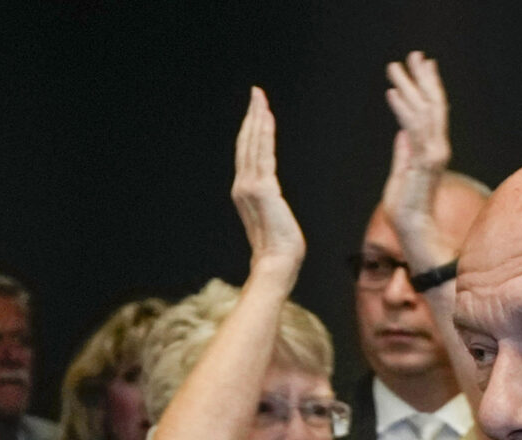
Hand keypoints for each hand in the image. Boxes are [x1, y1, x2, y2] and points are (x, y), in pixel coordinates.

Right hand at [231, 87, 305, 279]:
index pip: (246, 154)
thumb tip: (274, 200)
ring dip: (257, 118)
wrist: (277, 263)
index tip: (256, 111)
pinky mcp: (263, 188)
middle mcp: (242, 186)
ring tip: (260, 98)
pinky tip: (267, 117)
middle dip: (251, 116)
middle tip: (256, 93)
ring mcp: (250, 186)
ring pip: (252, 144)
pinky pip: (263, 153)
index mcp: (243, 192)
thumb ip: (270, 203)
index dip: (250, 130)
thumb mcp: (273, 219)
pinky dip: (264, 133)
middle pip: (246, 143)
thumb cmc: (279, 248)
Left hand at [382, 52, 454, 273]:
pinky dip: (402, 110)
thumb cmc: (406, 210)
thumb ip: (403, 154)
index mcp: (432, 150)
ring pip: (423, 112)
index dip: (427, 87)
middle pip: (433, 105)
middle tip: (414, 54)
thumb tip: (401, 133)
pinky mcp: (423, 163)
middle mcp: (437, 148)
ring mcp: (432, 155)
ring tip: (397, 66)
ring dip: (409, 87)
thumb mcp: (401, 174)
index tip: (421, 65)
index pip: (432, 112)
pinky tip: (393, 93)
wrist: (413, 232)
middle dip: (422, 78)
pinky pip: (413, 130)